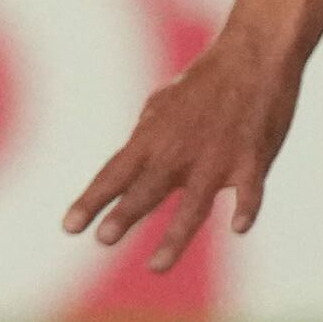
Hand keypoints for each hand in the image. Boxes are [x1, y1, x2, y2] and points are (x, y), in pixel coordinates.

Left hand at [61, 37, 301, 275]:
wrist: (253, 56)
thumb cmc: (205, 81)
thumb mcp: (162, 103)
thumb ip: (144, 135)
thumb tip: (127, 160)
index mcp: (153, 138)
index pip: (114, 175)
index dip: (91, 201)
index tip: (69, 227)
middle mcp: (179, 151)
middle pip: (147, 189)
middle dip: (124, 215)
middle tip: (102, 239)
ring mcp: (216, 157)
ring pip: (194, 204)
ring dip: (174, 236)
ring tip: (155, 265)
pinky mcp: (253, 159)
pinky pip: (249, 190)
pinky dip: (245, 208)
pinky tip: (238, 227)